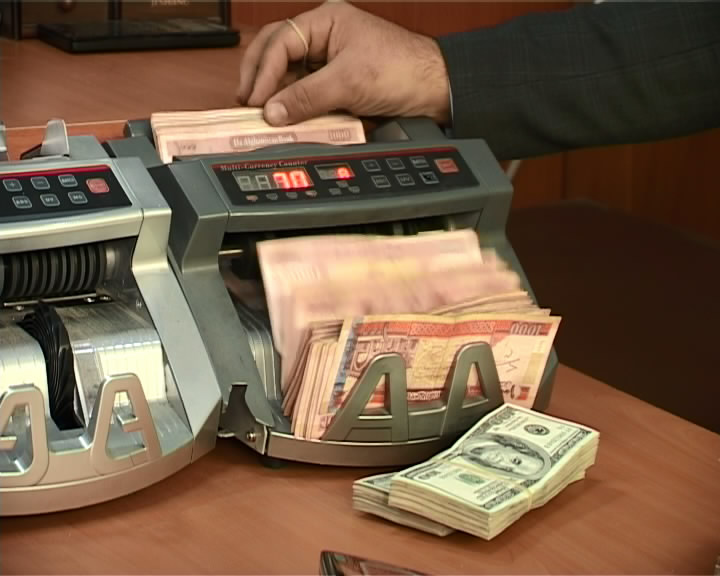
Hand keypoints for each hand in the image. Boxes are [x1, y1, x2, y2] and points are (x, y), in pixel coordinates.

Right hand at [236, 1, 450, 126]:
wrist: (435, 89)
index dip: (263, 72)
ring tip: (265, 113)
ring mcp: (331, 61)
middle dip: (259, 77)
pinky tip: (288, 117)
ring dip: (275, 93)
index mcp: (326, 21)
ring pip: (290, 74)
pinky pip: (307, 92)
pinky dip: (294, 104)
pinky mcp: (338, 84)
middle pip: (277, 52)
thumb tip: (273, 111)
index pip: (280, 41)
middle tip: (247, 102)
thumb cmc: (403, 69)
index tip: (257, 100)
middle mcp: (325, 37)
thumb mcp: (348, 82)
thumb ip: (306, 97)